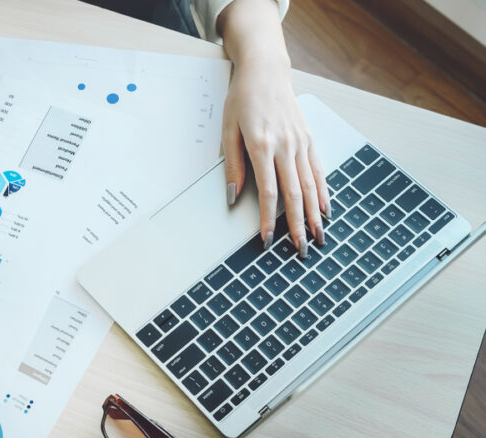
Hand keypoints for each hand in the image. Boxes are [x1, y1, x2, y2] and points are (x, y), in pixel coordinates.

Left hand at [222, 59, 329, 256]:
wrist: (266, 72)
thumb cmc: (243, 100)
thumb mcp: (228, 131)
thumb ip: (233, 166)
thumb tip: (233, 197)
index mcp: (263, 145)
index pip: (269, 192)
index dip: (269, 219)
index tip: (268, 239)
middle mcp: (286, 146)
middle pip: (294, 194)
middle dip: (298, 225)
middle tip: (300, 250)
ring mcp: (301, 143)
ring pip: (310, 186)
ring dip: (314, 215)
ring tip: (319, 237)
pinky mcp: (308, 139)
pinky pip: (318, 171)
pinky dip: (323, 193)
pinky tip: (324, 210)